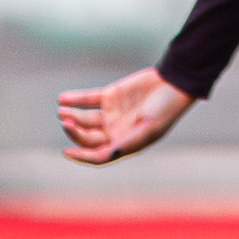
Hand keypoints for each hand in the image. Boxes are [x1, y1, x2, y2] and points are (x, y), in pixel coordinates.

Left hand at [57, 67, 196, 164]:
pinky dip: (74, 100)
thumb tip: (107, 155)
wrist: (175, 83)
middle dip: (75, 132)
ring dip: (72, 116)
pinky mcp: (109, 96)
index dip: (82, 156)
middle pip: (87, 137)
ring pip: (84, 119)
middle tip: (67, 122)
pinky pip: (87, 100)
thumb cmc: (166, 109)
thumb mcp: (149, 129)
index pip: (98, 155)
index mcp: (125, 144)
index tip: (68, 152)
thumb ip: (127, 142)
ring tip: (63, 111)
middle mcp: (115, 131)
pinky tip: (63, 99)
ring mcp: (111, 114)